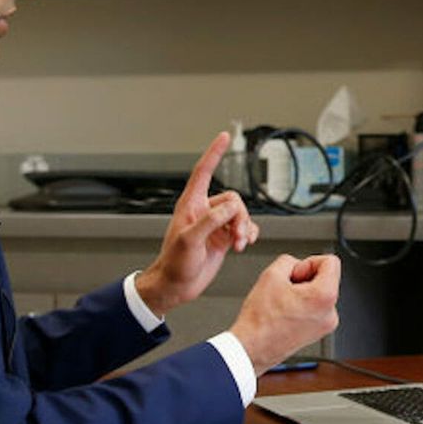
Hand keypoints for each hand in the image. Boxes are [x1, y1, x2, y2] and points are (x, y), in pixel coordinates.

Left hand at [134, 133, 258, 315]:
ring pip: (240, 214)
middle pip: (232, 199)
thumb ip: (211, 220)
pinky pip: (243, 227)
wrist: (176, 286)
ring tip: (239, 244)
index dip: (214, 153)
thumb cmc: (175, 263)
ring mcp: (214, 225)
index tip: (224, 137)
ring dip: (244, 228)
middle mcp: (203, 212)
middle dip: (239, 217)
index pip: (204, 171)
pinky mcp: (222, 238)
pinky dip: (248, 234)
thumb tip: (231, 208)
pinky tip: (244, 244)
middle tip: (236, 236)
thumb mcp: (190, 240)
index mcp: (190, 205)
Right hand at [231, 254, 341, 369]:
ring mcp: (326, 325)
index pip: (331, 262)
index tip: (295, 273)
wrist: (251, 348)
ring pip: (319, 293)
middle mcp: (331, 313)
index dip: (309, 262)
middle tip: (285, 289)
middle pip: (326, 278)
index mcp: (325, 297)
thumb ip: (290, 260)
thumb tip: (298, 264)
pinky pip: (316, 308)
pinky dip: (303, 306)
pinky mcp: (318, 332)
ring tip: (283, 303)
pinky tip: (286, 312)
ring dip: (303, 292)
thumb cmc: (260, 320)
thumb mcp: (271, 274)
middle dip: (305, 279)